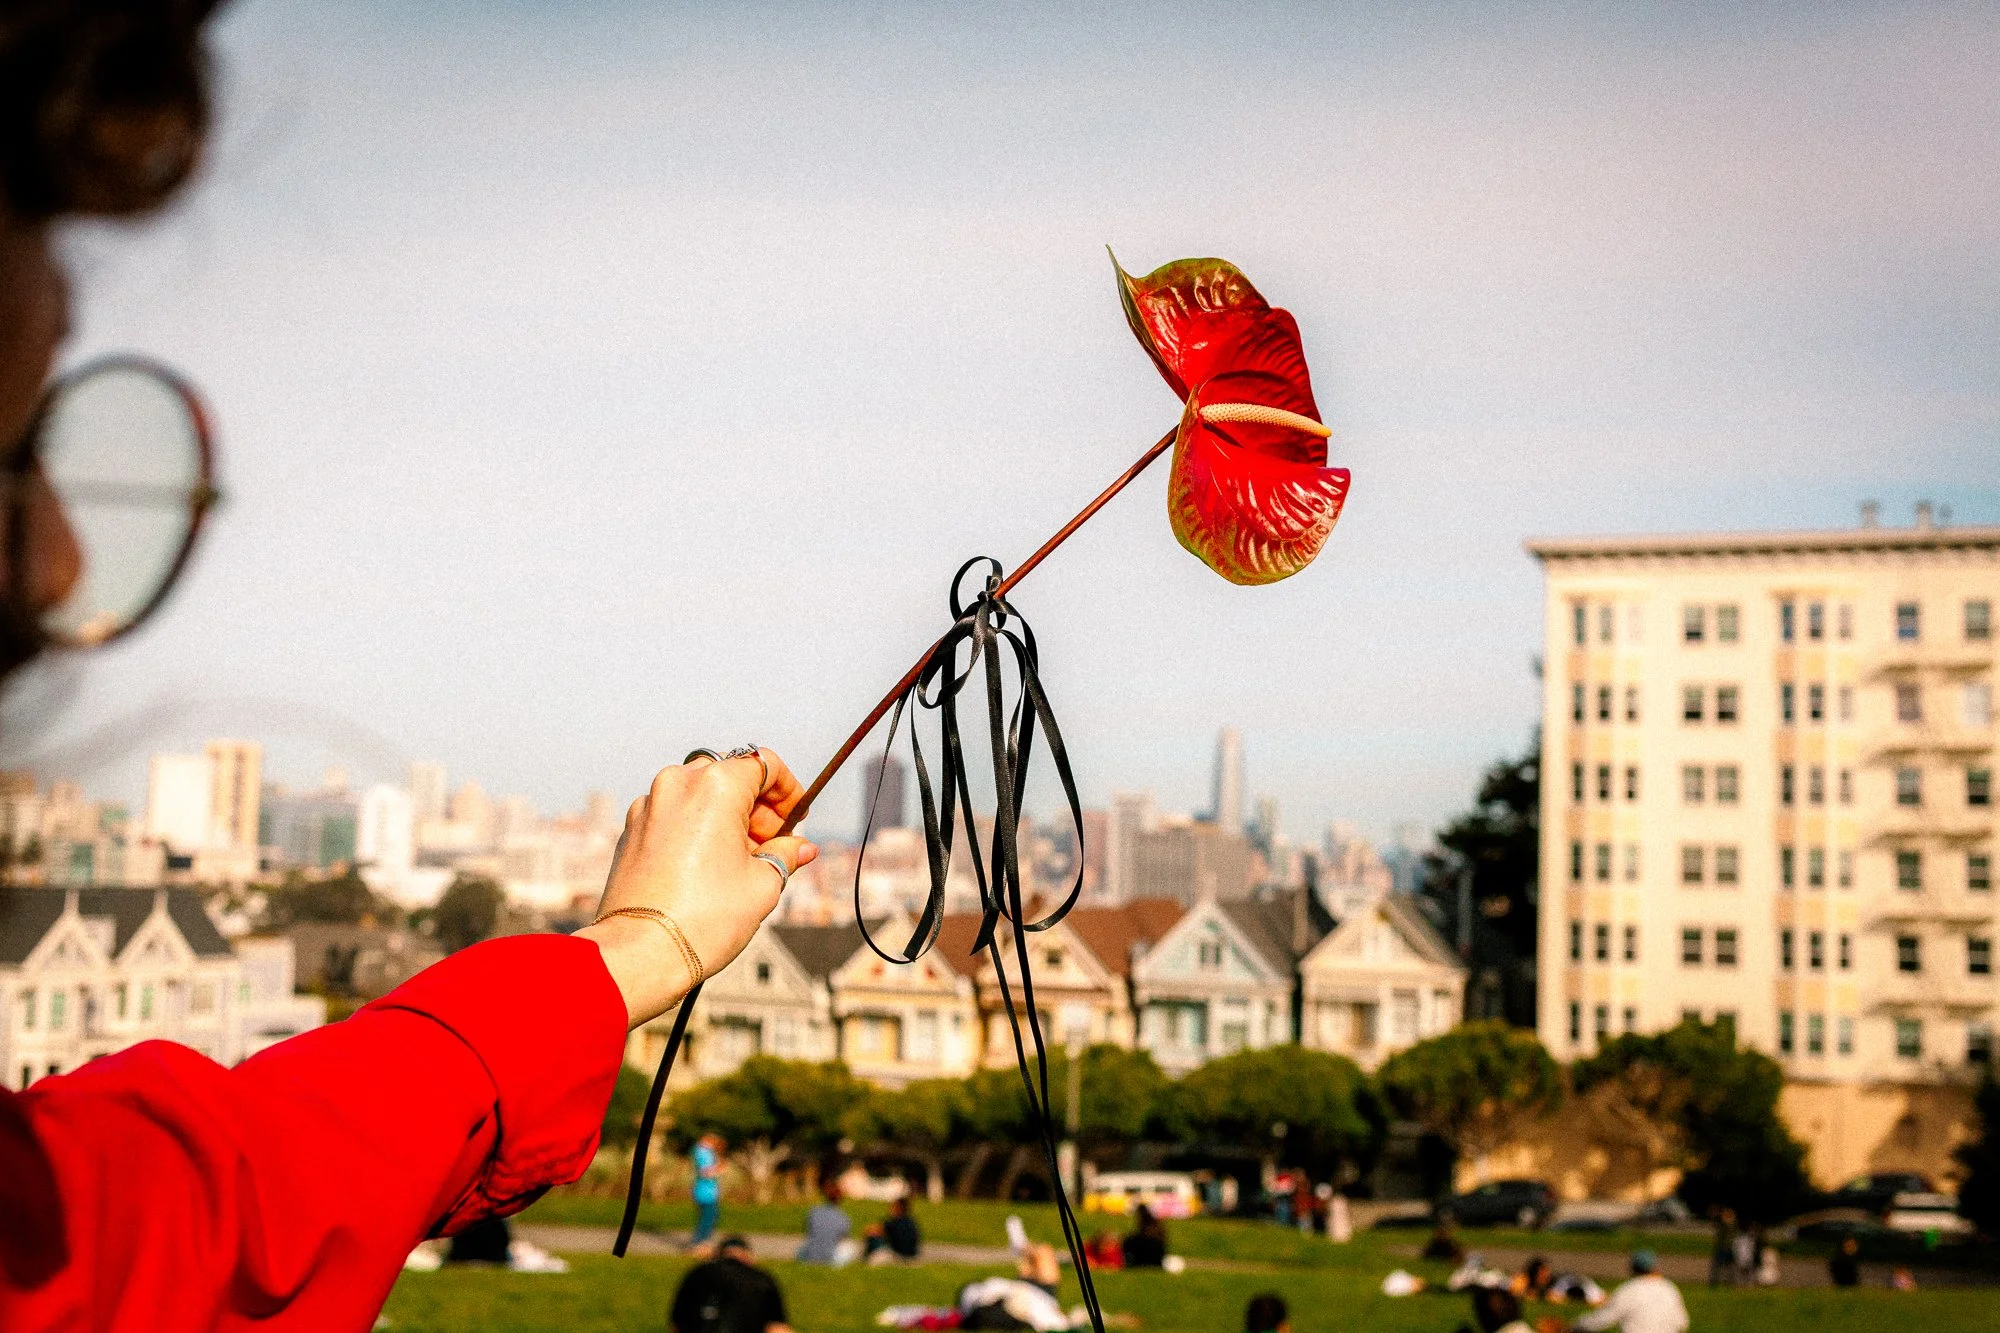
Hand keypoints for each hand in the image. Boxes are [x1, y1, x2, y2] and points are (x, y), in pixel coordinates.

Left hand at [577, 748, 817, 1026]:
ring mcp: (648, 806)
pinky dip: (695, 828)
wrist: (640, 953)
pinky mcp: (630, 830)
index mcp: (715, 786)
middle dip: (757, 805)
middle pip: (730, 776)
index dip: (789, 789)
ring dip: (726, 816)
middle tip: (773, 844)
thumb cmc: (704, 919)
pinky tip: (708, 867)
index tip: (796, 816)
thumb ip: (786, 855)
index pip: (764, 763)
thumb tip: (800, 848)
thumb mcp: (763, 884)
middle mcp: (676, 784)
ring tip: (741, 860)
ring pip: (698, 794)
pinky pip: (672, 814)